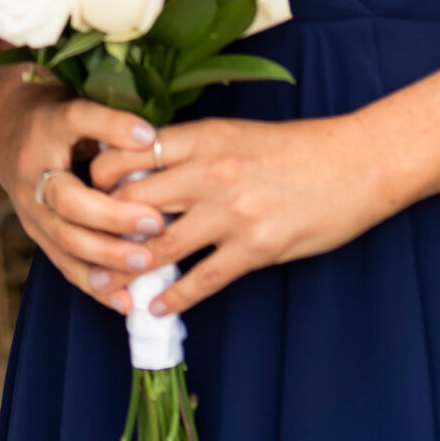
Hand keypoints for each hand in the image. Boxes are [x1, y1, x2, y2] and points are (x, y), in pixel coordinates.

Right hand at [0, 72, 171, 314]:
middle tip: (155, 223)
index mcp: (45, 129)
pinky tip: (123, 300)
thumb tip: (150, 138)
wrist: (7, 135)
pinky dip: (94, 284)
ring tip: (145, 264)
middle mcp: (31, 172)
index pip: (77, 122)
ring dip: (106, 256)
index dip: (112, 128)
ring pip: (66, 239)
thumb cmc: (53, 118)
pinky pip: (64, 263)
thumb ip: (110, 119)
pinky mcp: (37, 233)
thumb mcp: (76, 105)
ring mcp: (30, 208)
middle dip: (113, 217)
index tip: (148, 138)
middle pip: (69, 201)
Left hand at [87, 110, 393, 312]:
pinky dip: (175, 297)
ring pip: (161, 244)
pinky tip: (158, 306)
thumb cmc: (295, 148)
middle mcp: (208, 173)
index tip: (85, 190)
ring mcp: (231, 213)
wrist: (355, 164)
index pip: (127, 153)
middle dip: (102, 224)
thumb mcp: (234, 134)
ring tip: (109, 283)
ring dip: (130, 267)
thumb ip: (191, 150)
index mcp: (201, 138)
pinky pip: (204, 279)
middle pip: (133, 200)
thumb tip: (146, 167)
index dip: (99, 175)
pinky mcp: (255, 248)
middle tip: (84, 242)